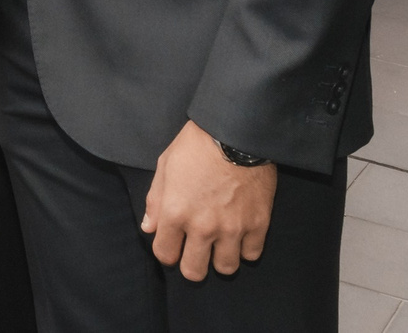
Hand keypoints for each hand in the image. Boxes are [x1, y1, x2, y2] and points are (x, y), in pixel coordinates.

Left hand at [143, 120, 275, 280]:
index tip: (172, 245)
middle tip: (195, 252)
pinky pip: (251, 254)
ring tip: (218, 245)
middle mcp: (202, 227)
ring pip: (225, 268)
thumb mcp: (165, 167)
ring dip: (220, 259)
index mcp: (174, 212)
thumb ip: (155, 201)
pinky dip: (245, 249)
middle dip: (191, 265)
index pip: (165, 254)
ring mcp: (232, 229)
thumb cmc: (194, 147)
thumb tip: (149, 228)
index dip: (166, 252)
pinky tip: (239, 236)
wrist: (235, 134)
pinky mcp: (258, 225)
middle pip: (194, 271)